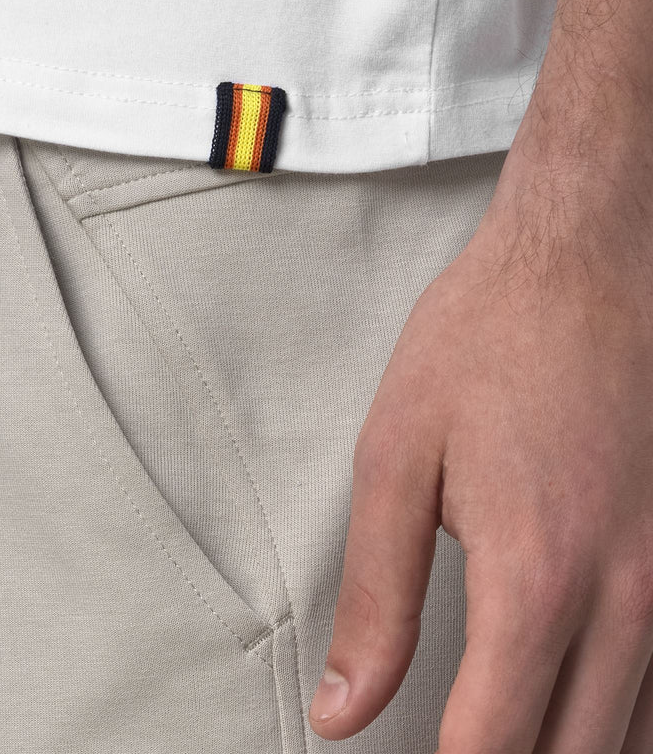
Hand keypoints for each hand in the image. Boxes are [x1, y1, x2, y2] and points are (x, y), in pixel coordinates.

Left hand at [307, 168, 652, 751]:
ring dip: (568, 752)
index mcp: (537, 576)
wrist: (586, 261)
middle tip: (456, 751)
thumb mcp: (397, 458)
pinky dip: (621, 716)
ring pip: (635, 735)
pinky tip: (578, 701)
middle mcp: (629, 597)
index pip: (493, 746)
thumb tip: (343, 709)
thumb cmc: (487, 343)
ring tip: (505, 734)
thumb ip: (375, 598)